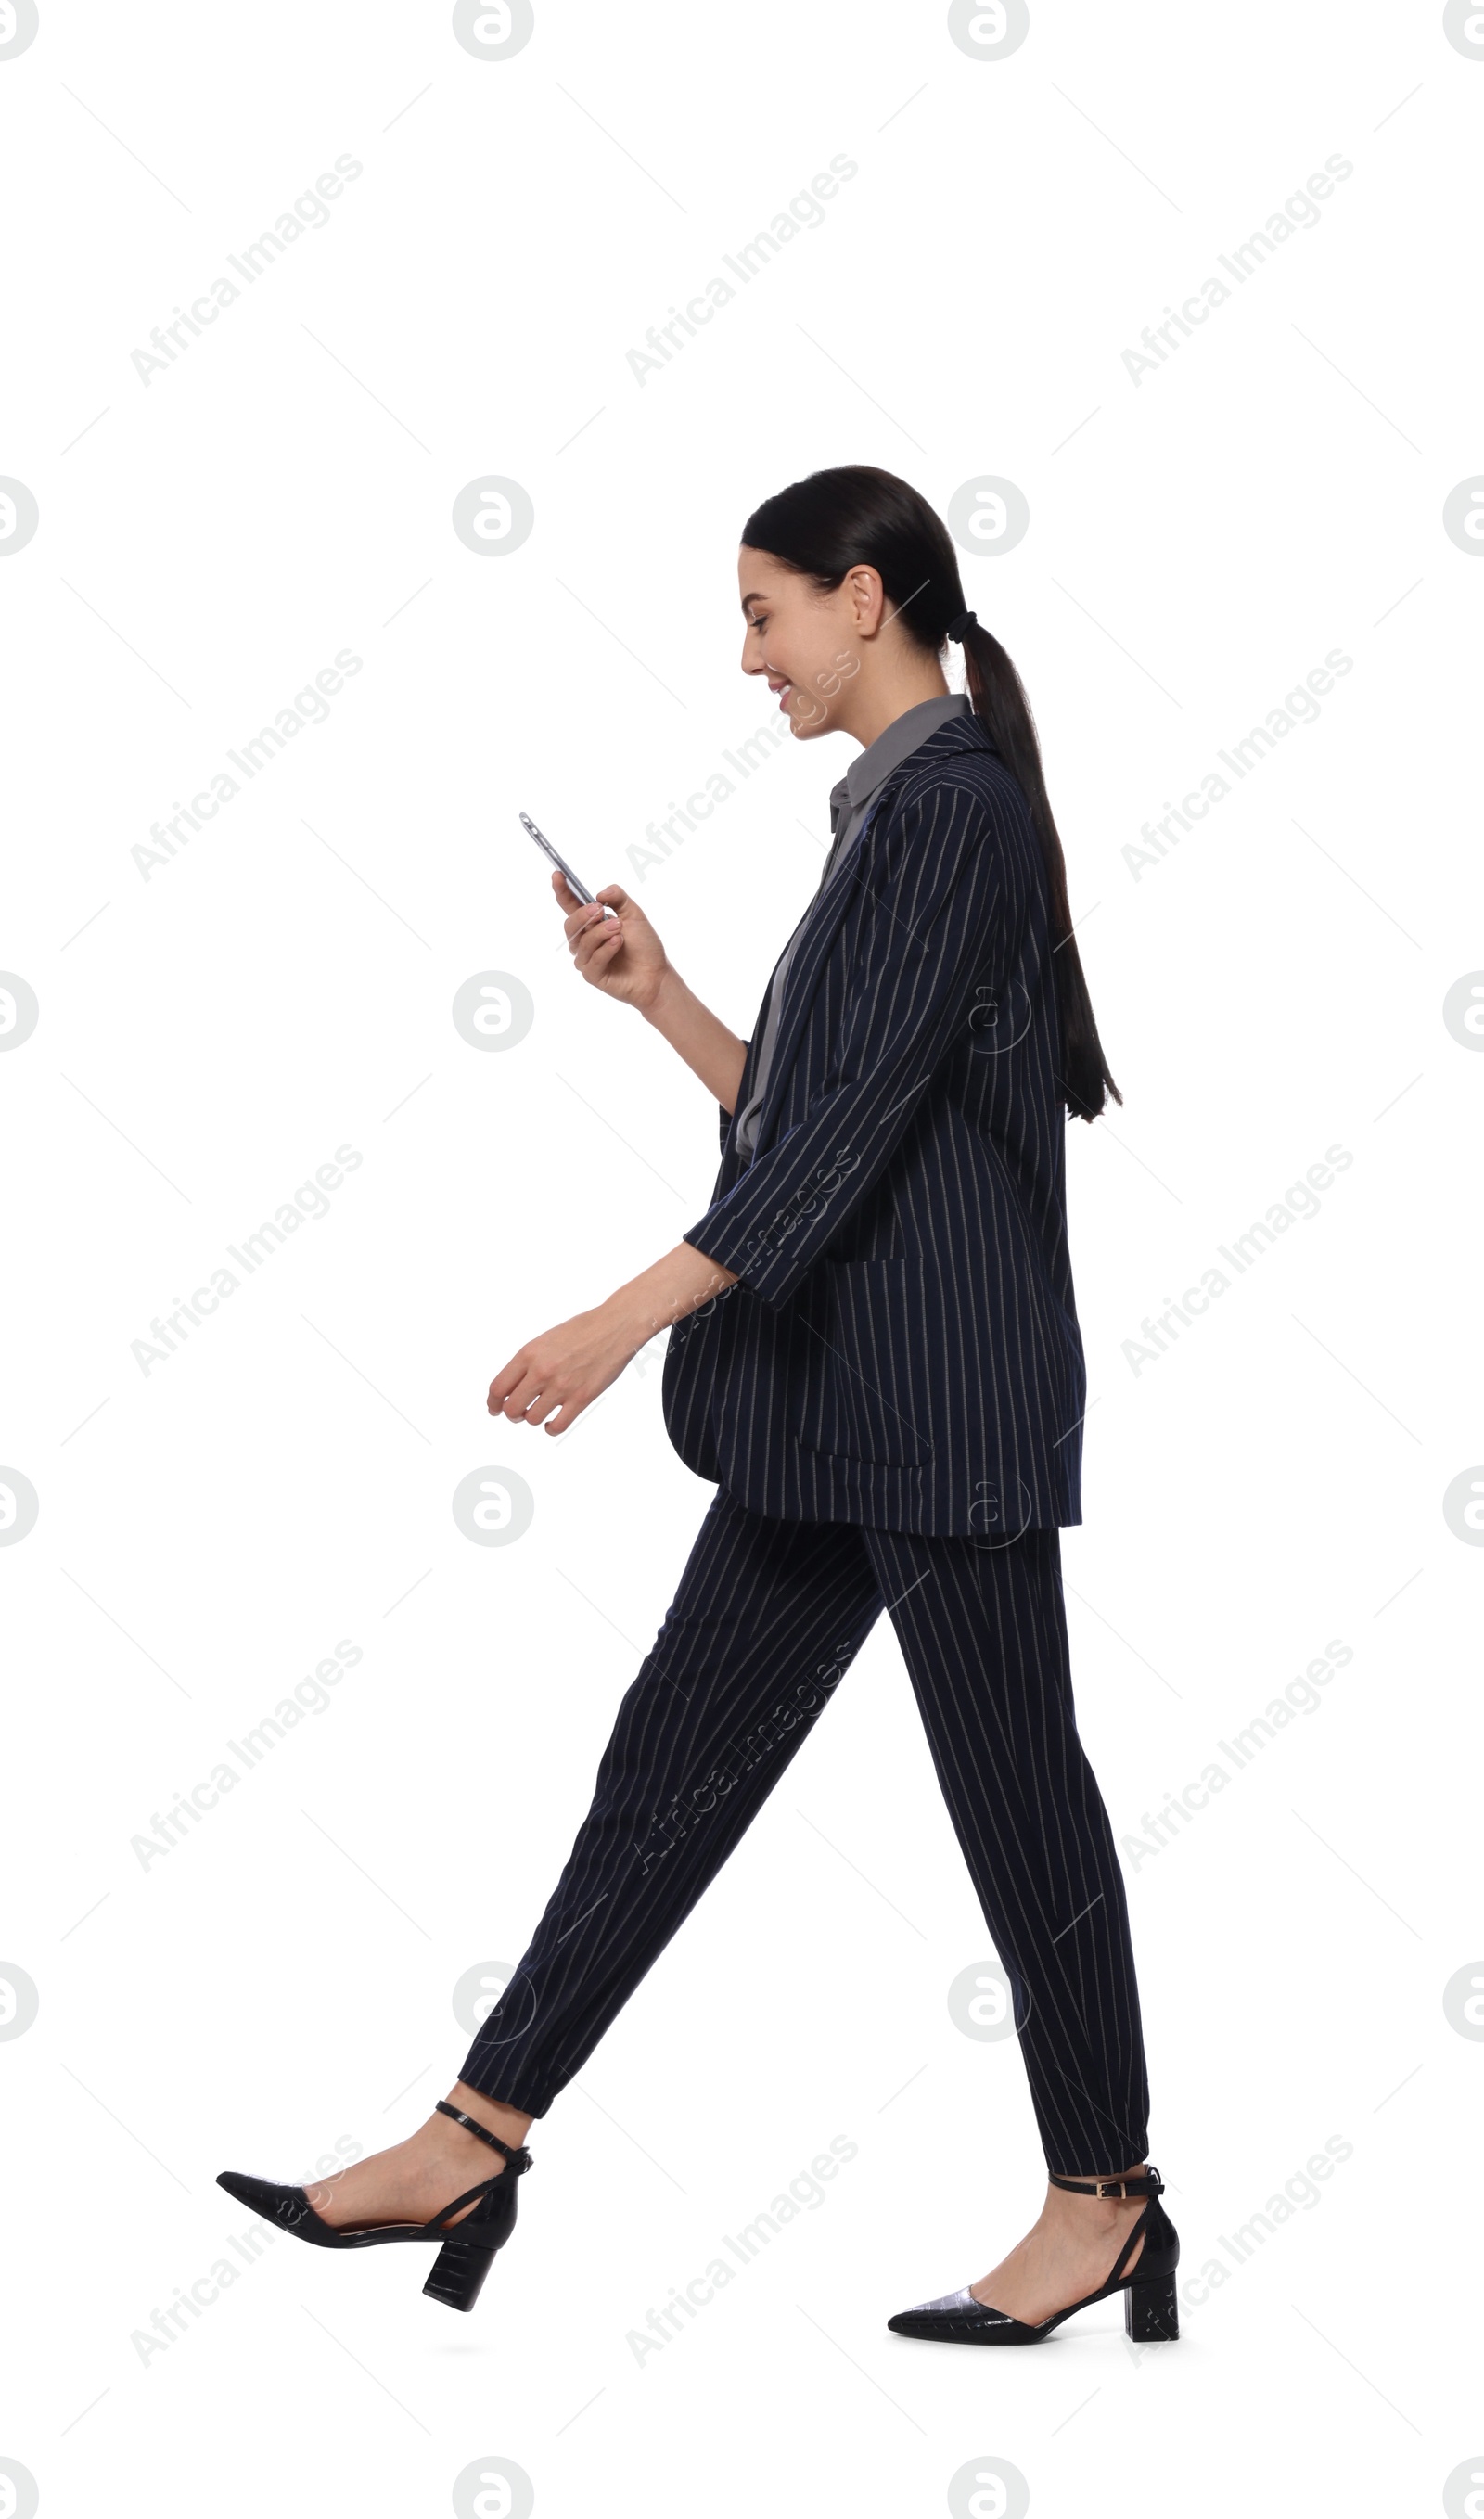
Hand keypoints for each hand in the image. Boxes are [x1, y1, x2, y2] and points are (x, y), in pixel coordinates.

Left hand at [487, 1294, 643, 1436]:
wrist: (614, 1327)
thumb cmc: (581, 1330)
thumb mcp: (545, 1340)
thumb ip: (527, 1363)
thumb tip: (511, 1388)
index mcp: (529, 1353)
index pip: (498, 1387)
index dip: (493, 1403)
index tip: (494, 1409)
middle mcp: (542, 1371)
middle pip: (512, 1408)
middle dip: (512, 1414)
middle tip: (518, 1413)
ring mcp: (562, 1386)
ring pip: (533, 1419)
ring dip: (533, 1419)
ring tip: (540, 1412)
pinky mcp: (581, 1398)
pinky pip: (557, 1426)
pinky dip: (550, 1428)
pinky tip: (551, 1423)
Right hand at [554, 870, 667, 1012]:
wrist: (656, 974)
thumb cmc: (643, 945)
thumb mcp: (634, 914)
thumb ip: (618, 898)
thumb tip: (600, 892)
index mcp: (591, 923)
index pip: (570, 905)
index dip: (562, 890)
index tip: (558, 874)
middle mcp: (585, 940)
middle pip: (570, 925)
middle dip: (583, 915)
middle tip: (599, 909)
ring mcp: (586, 959)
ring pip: (582, 942)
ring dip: (600, 932)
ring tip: (619, 928)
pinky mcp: (592, 975)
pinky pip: (592, 960)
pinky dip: (607, 949)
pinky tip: (619, 943)